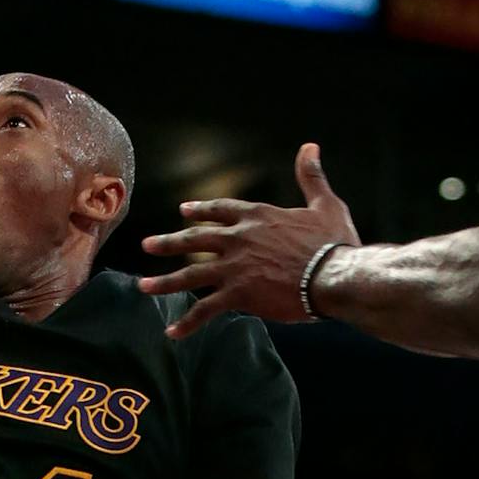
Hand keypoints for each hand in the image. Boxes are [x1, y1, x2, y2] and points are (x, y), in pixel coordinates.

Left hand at [139, 143, 360, 337]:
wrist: (334, 276)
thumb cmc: (333, 242)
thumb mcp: (324, 203)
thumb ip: (310, 176)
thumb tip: (310, 147)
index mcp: (257, 217)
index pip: (220, 210)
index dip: (201, 210)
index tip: (183, 211)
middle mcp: (238, 238)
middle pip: (195, 239)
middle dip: (169, 242)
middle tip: (147, 245)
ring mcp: (234, 267)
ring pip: (191, 273)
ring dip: (166, 282)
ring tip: (144, 287)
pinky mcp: (238, 294)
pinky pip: (206, 309)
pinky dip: (188, 322)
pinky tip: (171, 332)